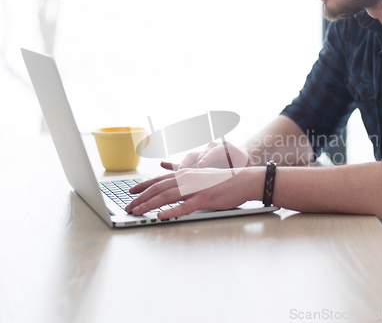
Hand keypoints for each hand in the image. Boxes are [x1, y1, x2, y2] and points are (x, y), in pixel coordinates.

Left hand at [125, 167, 263, 219]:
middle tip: (128, 206)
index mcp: (186, 173)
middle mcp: (187, 179)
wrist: (244, 180)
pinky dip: (171, 211)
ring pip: (166, 196)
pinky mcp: (204, 199)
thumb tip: (174, 181)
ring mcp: (195, 189)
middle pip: (158, 188)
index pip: (159, 179)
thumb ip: (187, 178)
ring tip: (137, 211)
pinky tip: (160, 216)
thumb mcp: (202, 176)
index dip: (143, 186)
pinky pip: (184, 207)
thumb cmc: (224, 181)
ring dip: (149, 204)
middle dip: (141, 198)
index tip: (130, 192)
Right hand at [177, 141, 249, 169]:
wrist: (239, 158)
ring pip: (190, 158)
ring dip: (182, 166)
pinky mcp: (197, 161)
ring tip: (177, 174)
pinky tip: (163, 164)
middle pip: (197, 154)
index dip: (206, 158)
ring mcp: (202, 154)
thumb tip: (238, 171)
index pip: (213, 152)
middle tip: (186, 171)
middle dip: (191, 163)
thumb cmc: (241, 164)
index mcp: (223, 148)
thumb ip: (236, 168)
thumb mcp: (241, 166)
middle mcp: (210, 149)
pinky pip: (185, 163)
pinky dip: (174, 165)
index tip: (201, 165)